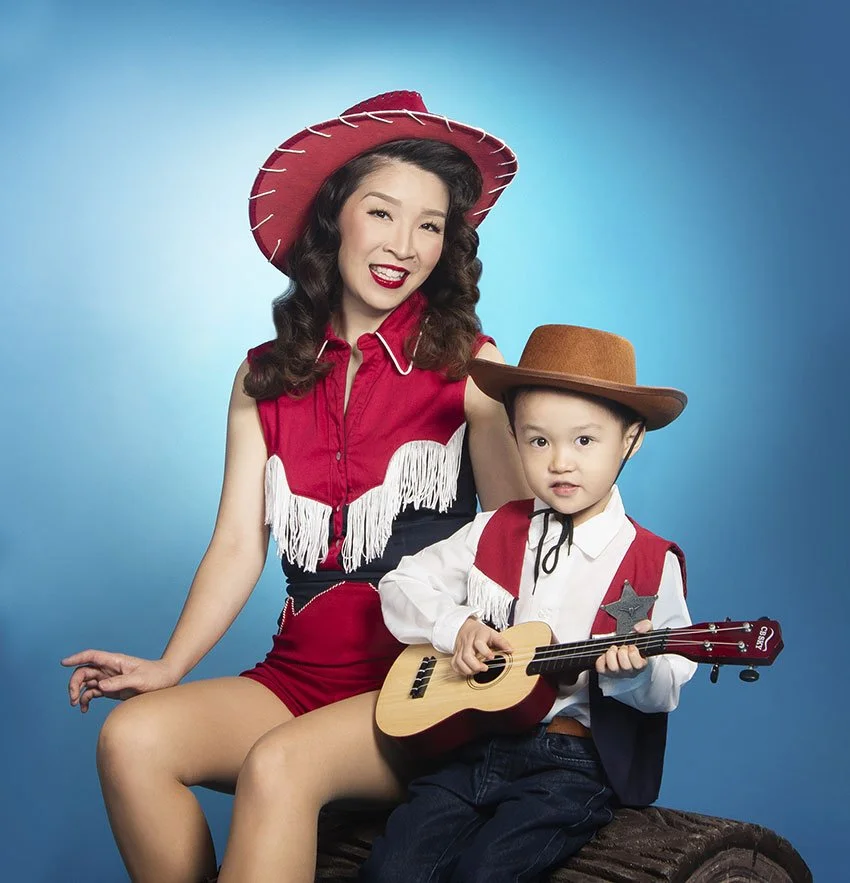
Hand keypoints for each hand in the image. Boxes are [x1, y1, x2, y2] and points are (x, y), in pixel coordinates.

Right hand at [60, 651, 180, 712]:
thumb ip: (120, 682)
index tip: (63, 663)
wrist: (167, 680)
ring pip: (86, 682)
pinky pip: (93, 692)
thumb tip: (99, 686)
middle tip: (72, 699)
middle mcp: (110, 668)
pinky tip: (84, 709)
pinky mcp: (111, 689)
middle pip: (84, 671)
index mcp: (115, 661)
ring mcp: (109, 679)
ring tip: (77, 705)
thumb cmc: (156, 677)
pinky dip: (86, 700)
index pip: (91, 656)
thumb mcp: (139, 681)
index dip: (76, 658)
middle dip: (74, 683)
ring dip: (78, 692)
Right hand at [452, 618, 513, 675]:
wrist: (464, 626)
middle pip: (466, 655)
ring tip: (477, 670)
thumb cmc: (480, 632)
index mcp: (478, 635)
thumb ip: (502, 642)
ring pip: (459, 661)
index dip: (485, 651)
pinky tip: (468, 670)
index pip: (478, 643)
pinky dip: (460, 670)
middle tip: (484, 668)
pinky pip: (454, 664)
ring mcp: (460, 648)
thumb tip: (511, 650)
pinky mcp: (456, 653)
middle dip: (475, 665)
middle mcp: (468, 642)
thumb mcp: (493, 633)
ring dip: (468, 669)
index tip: (491, 657)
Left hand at [595, 619, 651, 678]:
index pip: (638, 665)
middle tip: (622, 646)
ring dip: (612, 654)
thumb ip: (645, 626)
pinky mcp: (606, 671)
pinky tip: (605, 653)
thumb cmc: (634, 643)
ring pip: (613, 668)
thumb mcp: (644, 632)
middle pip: (625, 667)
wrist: (624, 646)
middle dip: (622, 652)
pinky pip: (600, 667)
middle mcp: (629, 671)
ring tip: (613, 648)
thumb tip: (637, 629)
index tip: (631, 646)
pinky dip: (601, 659)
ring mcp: (617, 672)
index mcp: (640, 664)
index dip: (633, 653)